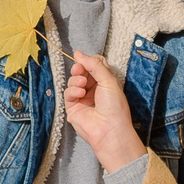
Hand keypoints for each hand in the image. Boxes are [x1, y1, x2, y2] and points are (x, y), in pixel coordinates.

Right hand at [62, 52, 146, 170]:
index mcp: (105, 82)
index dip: (89, 61)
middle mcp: (94, 89)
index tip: (84, 59)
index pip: (94, 65)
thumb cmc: (114, 106)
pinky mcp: (73, 107)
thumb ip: (94, 65)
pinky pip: (68, 93)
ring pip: (73, 81)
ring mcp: (83, 98)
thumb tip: (78, 53)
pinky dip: (73, 91)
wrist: (110, 129)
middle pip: (82, 71)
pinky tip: (80, 93)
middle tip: (80, 69)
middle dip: (80, 68)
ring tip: (82, 84)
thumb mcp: (108, 80)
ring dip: (76, 79)